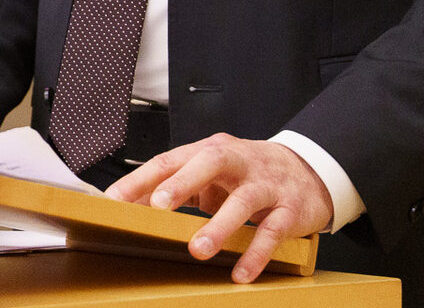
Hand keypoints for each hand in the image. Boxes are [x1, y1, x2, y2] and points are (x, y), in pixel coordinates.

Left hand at [104, 134, 332, 282]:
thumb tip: (135, 206)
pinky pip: (272, 231)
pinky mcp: (290, 209)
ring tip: (198, 249)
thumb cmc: (248, 173)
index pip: (171, 159)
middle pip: (208, 163)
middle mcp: (238, 162)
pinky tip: (241, 273)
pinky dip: (256, 253)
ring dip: (219, 225)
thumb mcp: (212, 174)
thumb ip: (179, 187)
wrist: (308, 171)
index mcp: (211, 150)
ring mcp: (266, 184)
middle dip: (182, 183)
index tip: (116, 198)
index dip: (142, 178)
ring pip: (242, 200)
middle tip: (158, 205)